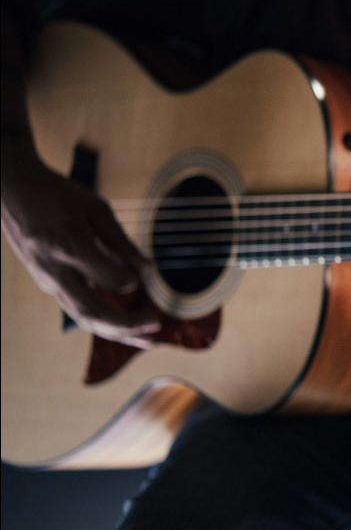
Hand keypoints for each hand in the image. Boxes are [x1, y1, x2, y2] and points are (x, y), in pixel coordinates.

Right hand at [1, 152, 159, 347]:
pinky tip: (125, 328)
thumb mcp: (96, 208)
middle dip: (128, 326)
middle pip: (93, 312)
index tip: (145, 274)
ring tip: (147, 340)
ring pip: (83, 318)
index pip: (109, 278)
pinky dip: (103, 322)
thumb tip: (148, 269)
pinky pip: (76, 310)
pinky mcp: (46, 284)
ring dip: (117, 332)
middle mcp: (55, 270)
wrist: (12, 189)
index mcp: (70, 246)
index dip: (131, 280)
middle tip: (157, 326)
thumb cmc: (58, 194)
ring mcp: (47, 280)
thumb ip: (121, 241)